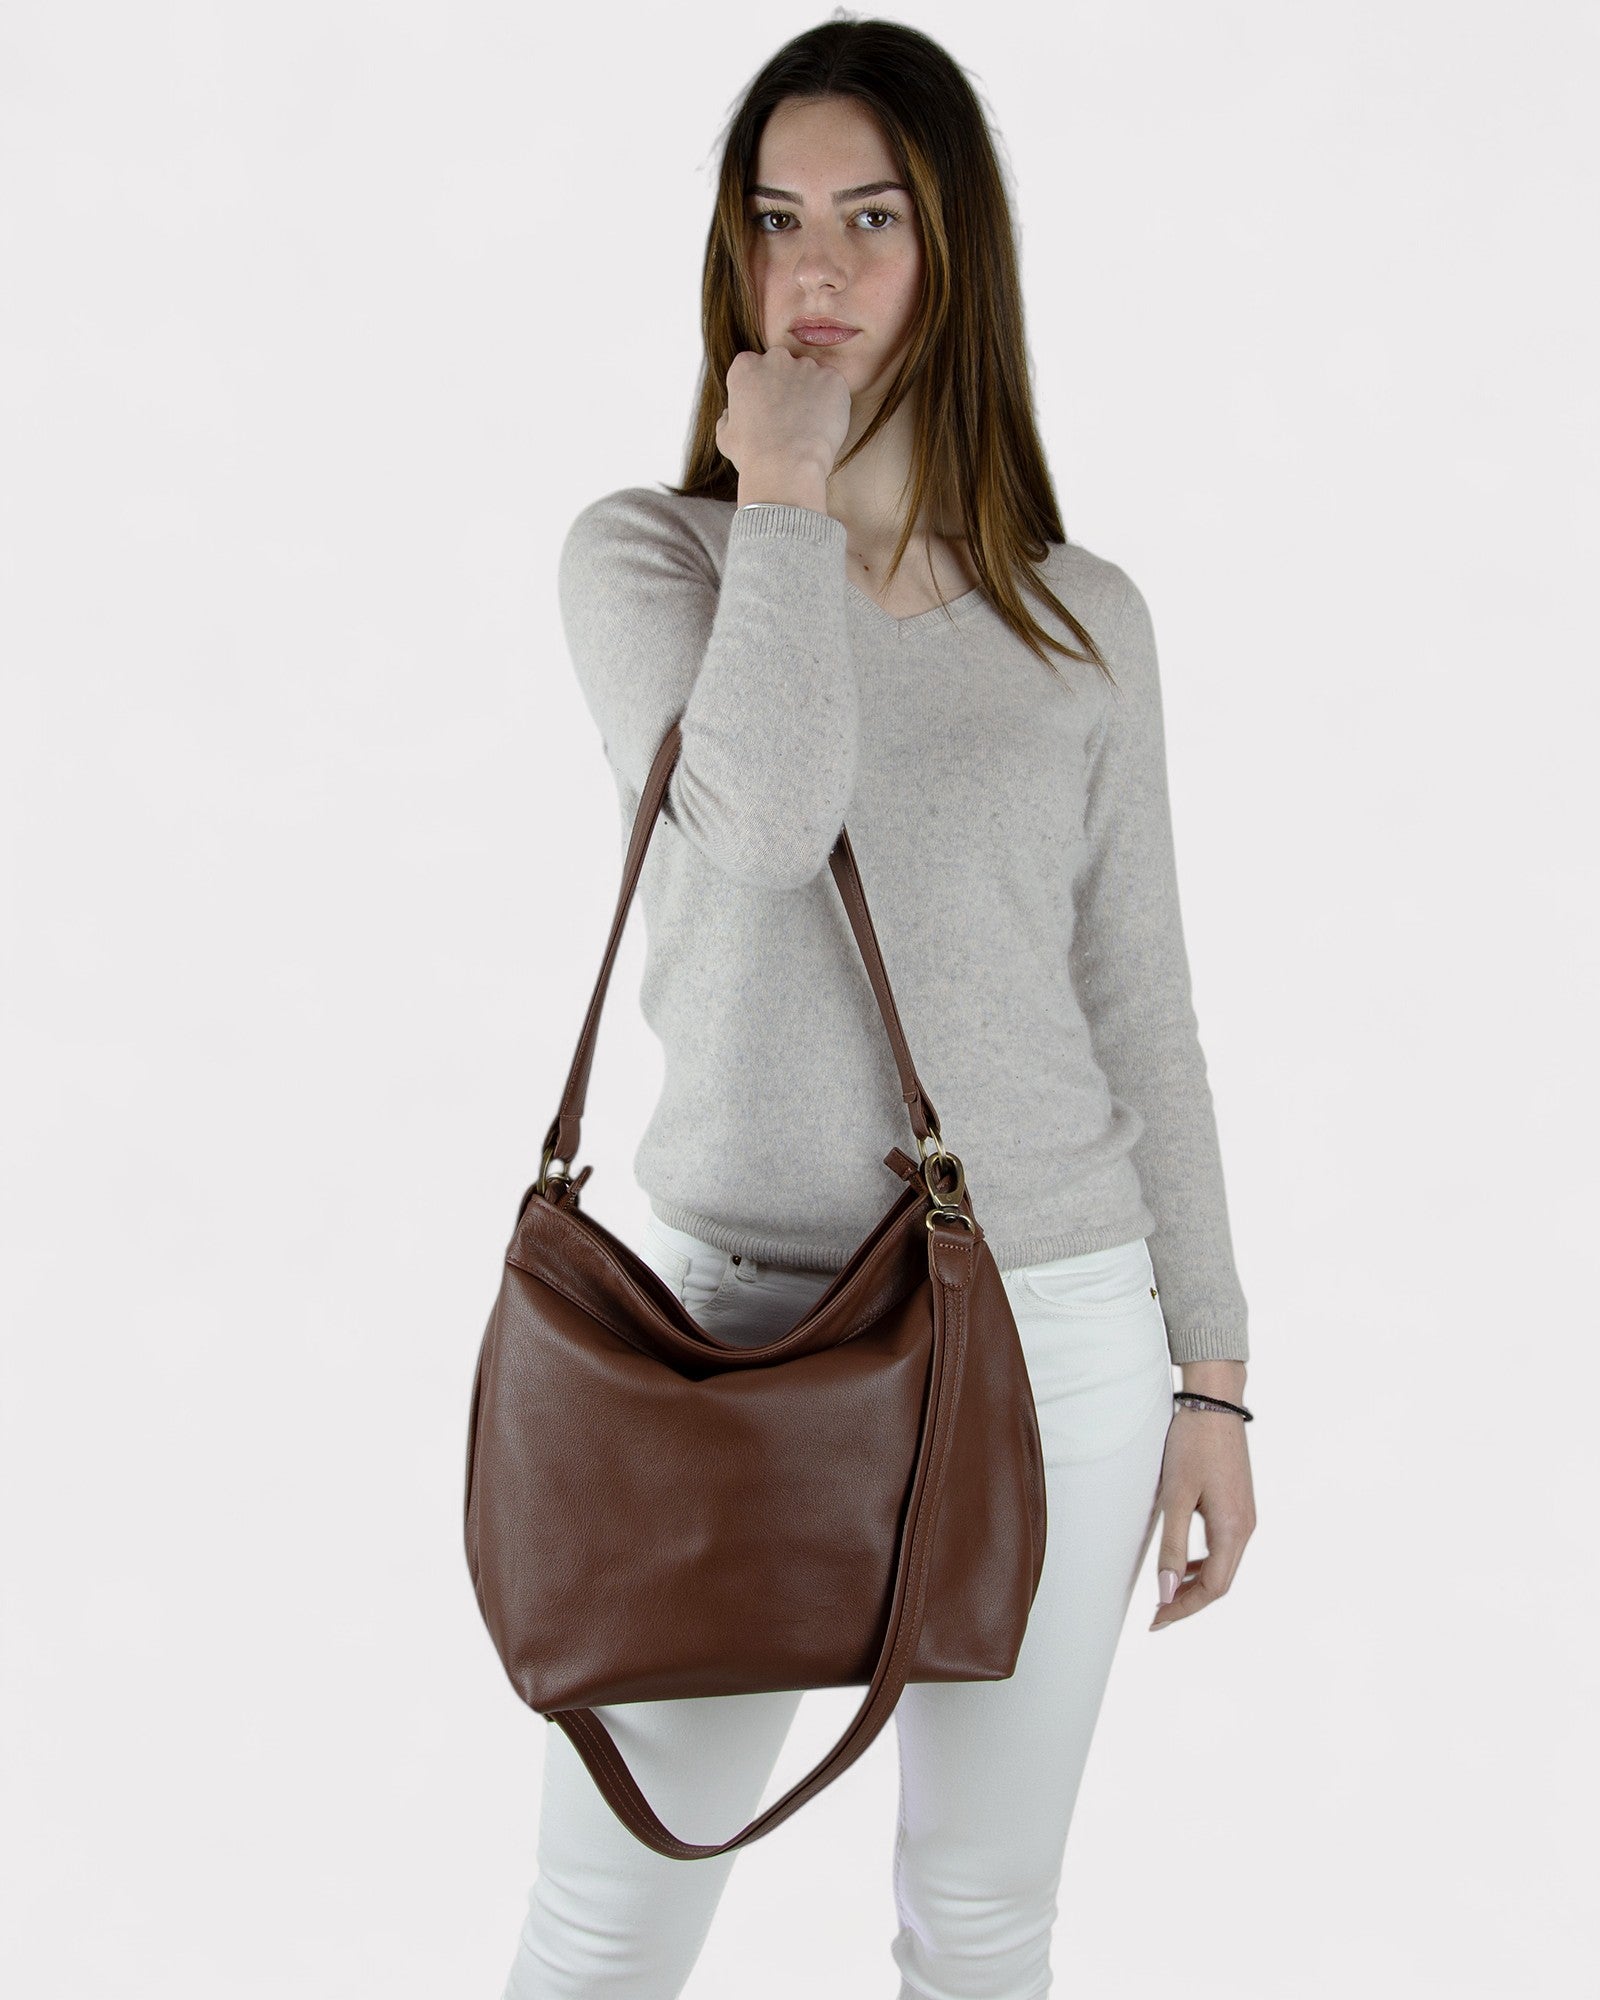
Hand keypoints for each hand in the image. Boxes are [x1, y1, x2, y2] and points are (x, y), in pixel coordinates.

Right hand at [715, 344, 851, 484]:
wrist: (786, 465)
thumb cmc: (752, 455)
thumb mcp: (726, 436)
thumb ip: (729, 416)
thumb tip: (732, 413)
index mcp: (745, 366)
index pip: (754, 367)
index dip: (761, 390)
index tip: (766, 410)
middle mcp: (776, 358)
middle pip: (784, 365)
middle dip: (786, 385)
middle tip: (789, 417)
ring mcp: (807, 366)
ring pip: (811, 376)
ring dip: (811, 394)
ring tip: (808, 426)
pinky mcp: (832, 378)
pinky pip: (834, 387)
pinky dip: (832, 403)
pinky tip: (823, 426)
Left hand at [1148, 1406, 1255, 1630]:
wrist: (1214, 1404)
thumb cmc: (1192, 1446)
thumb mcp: (1176, 1497)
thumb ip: (1172, 1547)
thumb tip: (1166, 1592)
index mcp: (1233, 1530)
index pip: (1213, 1588)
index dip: (1184, 1608)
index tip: (1156, 1621)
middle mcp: (1246, 1528)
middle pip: (1221, 1582)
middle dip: (1189, 1602)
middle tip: (1157, 1615)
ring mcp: (1245, 1517)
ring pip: (1223, 1566)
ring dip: (1196, 1584)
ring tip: (1165, 1593)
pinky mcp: (1239, 1505)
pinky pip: (1224, 1547)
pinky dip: (1203, 1563)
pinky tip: (1183, 1563)